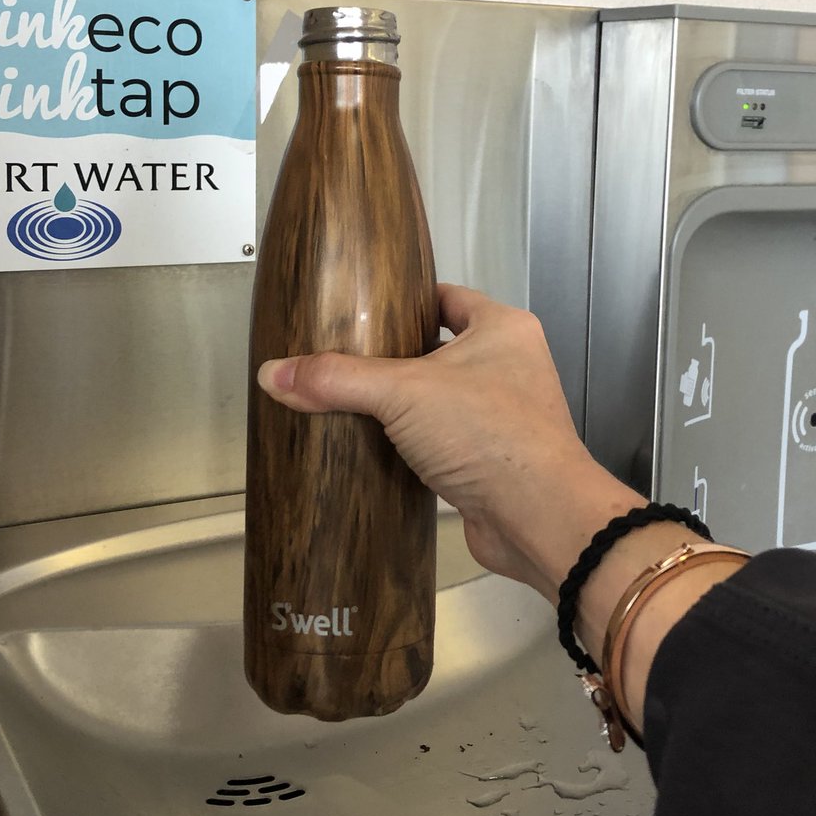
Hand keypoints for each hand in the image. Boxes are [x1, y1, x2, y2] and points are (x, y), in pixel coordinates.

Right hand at [257, 283, 741, 731]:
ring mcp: (503, 417)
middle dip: (395, 357)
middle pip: (441, 349)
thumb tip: (276, 373)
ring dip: (403, 407)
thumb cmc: (496, 437)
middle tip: (345, 358)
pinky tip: (376, 452)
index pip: (448, 297)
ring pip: (440, 400)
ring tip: (351, 404)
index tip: (366, 306)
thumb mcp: (403, 392)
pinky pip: (443, 444)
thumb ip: (338, 379)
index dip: (407, 299)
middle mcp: (510, 367)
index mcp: (502, 329)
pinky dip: (413, 447)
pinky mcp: (490, 462)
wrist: (539, 518)